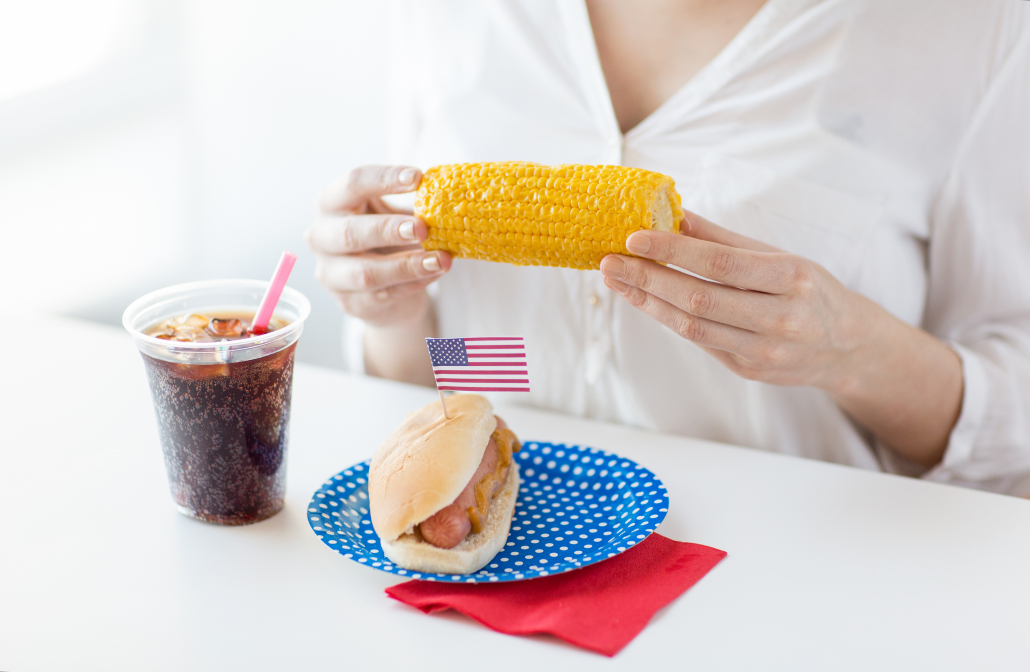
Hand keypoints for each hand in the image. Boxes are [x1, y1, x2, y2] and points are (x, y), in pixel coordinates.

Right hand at [306, 165, 451, 328]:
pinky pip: (384, 295)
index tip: (418, 178)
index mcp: (331, 203)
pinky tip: (435, 273)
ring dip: (408, 265)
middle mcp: (321, 237)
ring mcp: (331, 274)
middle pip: (350, 232)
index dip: (384, 179)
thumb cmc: (386, 239)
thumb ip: (411, 206)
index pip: (352, 184)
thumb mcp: (393, 214)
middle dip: (388, 230)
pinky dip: (414, 284)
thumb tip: (446, 199)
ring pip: (367, 272)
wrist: (384, 287)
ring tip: (441, 259)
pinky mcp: (350, 303)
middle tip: (422, 228)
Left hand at [599, 210, 963, 465]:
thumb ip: (723, 239)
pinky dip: (668, 319)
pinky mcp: (749, 370)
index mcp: (792, 278)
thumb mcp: (779, 256)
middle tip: (609, 261)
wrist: (848, 347)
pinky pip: (699, 342)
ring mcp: (764, 351)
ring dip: (648, 302)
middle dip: (647, 279)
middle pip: (699, 299)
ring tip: (617, 280)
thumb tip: (674, 215)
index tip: (634, 238)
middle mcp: (780, 318)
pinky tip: (645, 300)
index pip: (721, 264)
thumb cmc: (811, 291)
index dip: (673, 251)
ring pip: (692, 327)